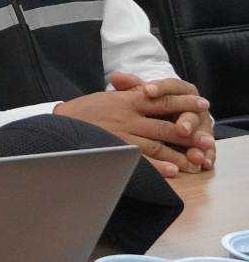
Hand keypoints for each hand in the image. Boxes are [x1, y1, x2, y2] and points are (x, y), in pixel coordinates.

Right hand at [55, 74, 211, 175]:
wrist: (56, 123)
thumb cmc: (82, 111)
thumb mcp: (106, 96)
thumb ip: (127, 94)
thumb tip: (148, 90)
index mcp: (126, 100)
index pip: (161, 98)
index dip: (183, 100)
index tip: (201, 103)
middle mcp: (126, 115)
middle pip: (165, 123)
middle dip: (188, 130)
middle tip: (206, 137)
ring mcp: (121, 133)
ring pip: (157, 144)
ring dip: (179, 153)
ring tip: (196, 161)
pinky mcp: (114, 149)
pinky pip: (140, 159)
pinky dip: (158, 166)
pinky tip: (172, 171)